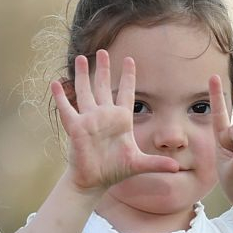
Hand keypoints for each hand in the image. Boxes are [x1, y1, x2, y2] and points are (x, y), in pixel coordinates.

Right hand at [49, 50, 178, 193]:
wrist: (95, 181)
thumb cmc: (115, 170)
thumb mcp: (139, 164)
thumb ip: (157, 163)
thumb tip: (176, 168)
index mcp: (121, 119)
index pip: (126, 92)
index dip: (128, 76)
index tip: (130, 59)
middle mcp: (105, 116)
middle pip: (103, 86)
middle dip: (103, 68)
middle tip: (103, 51)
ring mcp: (89, 120)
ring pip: (85, 91)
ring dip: (82, 75)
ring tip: (79, 57)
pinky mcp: (76, 127)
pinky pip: (66, 108)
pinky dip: (61, 96)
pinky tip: (55, 82)